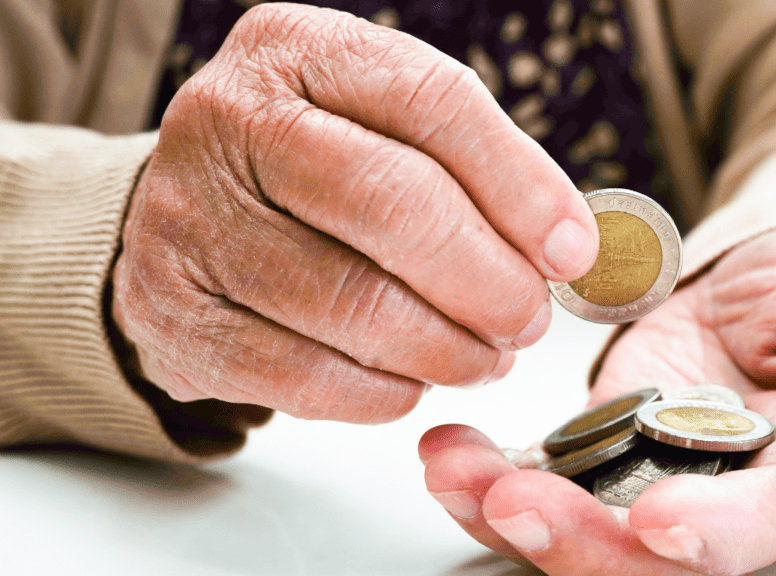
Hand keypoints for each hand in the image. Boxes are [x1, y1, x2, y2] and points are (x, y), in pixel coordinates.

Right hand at [111, 4, 597, 422]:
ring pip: (351, 302)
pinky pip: (302, 376)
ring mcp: (188, 217)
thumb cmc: (310, 173)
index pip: (431, 100)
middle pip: (392, 203)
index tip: (571, 250)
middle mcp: (229, 120)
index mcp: (297, 50)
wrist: (182, 216)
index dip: (519, 185)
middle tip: (529, 320)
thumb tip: (568, 248)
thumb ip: (477, 170)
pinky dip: (381, 392)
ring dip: (445, 349)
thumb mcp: (382, 128)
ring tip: (485, 356)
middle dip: (487, 280)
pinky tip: (413, 382)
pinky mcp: (170, 312)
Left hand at [420, 225, 775, 573]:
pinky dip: (488, 474)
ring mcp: (653, 480)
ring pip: (579, 527)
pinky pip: (541, 479)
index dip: (715, 533)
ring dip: (507, 511)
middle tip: (512, 500)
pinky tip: (448, 448)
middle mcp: (724, 499)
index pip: (767, 522)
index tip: (656, 520)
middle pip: (652, 556)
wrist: (761, 288)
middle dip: (579, 541)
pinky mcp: (601, 454)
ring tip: (452, 469)